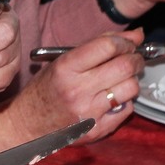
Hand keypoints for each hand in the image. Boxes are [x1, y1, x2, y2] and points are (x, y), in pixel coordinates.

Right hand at [0, 29, 143, 150]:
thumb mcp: (62, 60)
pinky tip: (112, 98)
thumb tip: (136, 35)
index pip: (107, 47)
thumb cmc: (46, 89)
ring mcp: (89, 112)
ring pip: (131, 88)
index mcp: (65, 68)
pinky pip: (128, 109)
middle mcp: (77, 90)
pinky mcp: (98, 129)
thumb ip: (98, 45)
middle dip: (135, 59)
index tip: (127, 45)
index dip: (124, 42)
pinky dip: (125, 101)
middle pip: (124, 67)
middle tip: (132, 59)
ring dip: (131, 80)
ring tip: (119, 80)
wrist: (29, 122)